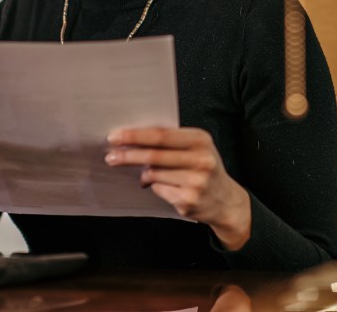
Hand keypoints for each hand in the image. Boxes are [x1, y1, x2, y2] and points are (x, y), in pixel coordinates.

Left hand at [105, 127, 250, 250]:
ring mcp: (196, 182)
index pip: (162, 135)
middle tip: (110, 156)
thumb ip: (171, 142)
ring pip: (154, 174)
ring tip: (144, 175)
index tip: (115, 136)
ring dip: (143, 174)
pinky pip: (158, 190)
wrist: (226, 200)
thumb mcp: (196, 148)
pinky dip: (155, 187)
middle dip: (128, 155)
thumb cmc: (204, 168)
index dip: (136, 135)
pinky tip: (166, 187)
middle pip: (154, 155)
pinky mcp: (188, 201)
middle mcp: (201, 160)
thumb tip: (132, 141)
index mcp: (201, 140)